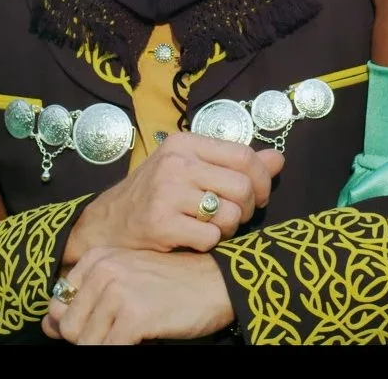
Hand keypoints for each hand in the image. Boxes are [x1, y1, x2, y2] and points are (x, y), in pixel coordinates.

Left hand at [41, 247, 235, 344]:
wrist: (218, 283)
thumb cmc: (173, 285)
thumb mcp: (125, 282)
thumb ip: (84, 300)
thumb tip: (47, 326)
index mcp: (97, 258)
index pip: (58, 304)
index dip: (77, 324)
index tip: (104, 324)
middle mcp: (103, 270)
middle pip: (68, 327)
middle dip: (89, 339)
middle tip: (120, 333)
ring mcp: (118, 292)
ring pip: (84, 342)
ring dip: (106, 345)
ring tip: (131, 335)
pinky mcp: (134, 316)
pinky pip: (108, 350)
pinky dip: (120, 351)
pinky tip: (141, 341)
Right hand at [62, 131, 282, 263]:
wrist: (109, 224)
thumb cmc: (156, 194)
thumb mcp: (191, 168)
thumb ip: (234, 163)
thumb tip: (278, 159)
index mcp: (185, 143)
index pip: (244, 155)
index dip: (262, 178)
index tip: (259, 195)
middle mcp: (175, 163)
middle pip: (242, 187)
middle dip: (248, 209)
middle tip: (235, 217)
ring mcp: (166, 193)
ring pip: (229, 214)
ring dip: (229, 229)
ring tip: (212, 227)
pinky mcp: (162, 224)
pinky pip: (211, 238)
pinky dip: (210, 244)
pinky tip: (194, 239)